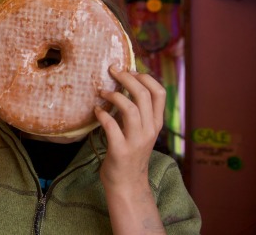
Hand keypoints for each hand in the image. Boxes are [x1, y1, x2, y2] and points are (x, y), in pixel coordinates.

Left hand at [94, 67, 165, 189]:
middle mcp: (149, 130)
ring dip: (114, 96)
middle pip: (144, 95)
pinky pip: (111, 126)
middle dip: (126, 78)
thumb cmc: (130, 153)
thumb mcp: (140, 131)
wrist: (127, 185)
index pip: (160, 93)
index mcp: (155, 123)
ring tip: (101, 91)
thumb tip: (123, 85)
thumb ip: (136, 112)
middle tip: (112, 71)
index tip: (130, 70)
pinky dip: (102, 115)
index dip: (145, 77)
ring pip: (130, 109)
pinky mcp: (120, 150)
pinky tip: (96, 111)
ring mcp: (136, 141)